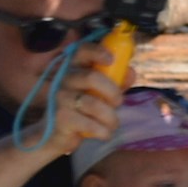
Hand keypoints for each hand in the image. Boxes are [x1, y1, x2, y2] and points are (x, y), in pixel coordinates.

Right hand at [32, 44, 129, 158]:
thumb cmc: (81, 110)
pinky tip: (104, 134)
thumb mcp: (99, 93)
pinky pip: (89, 124)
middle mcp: (63, 79)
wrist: (57, 135)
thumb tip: (131, 72)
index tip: (110, 59)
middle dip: (113, 92)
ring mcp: (59, 98)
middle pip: (91, 77)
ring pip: (93, 104)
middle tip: (119, 102)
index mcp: (73, 68)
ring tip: (113, 124)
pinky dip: (103, 131)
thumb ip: (115, 82)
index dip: (96, 52)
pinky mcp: (60, 118)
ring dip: (110, 117)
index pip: (81, 51)